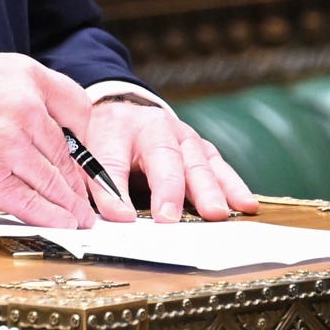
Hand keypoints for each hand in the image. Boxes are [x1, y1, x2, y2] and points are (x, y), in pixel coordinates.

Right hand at [0, 51, 102, 227]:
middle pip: (68, 152)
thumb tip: (41, 119)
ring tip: (80, 216)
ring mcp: (9, 145)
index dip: (87, 136)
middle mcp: (25, 108)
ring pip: (54, 181)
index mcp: (26, 77)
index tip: (87, 155)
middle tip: (88, 196)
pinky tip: (63, 222)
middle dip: (80, 181)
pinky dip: (51, 216)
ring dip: (71, 204)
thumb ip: (20, 89)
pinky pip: (31, 202)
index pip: (78, 108)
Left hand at [82, 97, 257, 222]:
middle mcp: (152, 127)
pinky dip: (233, 186)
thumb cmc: (102, 140)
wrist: (123, 111)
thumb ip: (89, 183)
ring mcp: (182, 136)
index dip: (113, 188)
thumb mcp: (84, 155)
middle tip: (168, 218)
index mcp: (114, 128)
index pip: (111, 159)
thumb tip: (105, 219)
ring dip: (208, 189)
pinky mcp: (201, 148)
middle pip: (163, 157)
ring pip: (196, 161)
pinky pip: (219, 166)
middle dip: (167, 189)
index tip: (120, 217)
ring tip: (216, 214)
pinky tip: (245, 204)